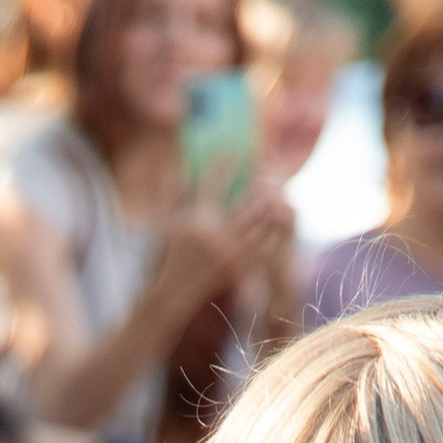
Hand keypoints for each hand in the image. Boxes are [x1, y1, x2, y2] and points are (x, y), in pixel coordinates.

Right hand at [150, 174, 291, 327]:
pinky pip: (265, 243)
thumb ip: (172, 190)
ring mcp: (231, 252)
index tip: (231, 151)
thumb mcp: (168, 219)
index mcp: (197, 221)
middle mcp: (216, 236)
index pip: (212, 186)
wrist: (177, 290)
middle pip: (249, 205)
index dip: (223, 166)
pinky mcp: (241, 265)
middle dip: (259, 187)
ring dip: (270, 206)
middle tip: (265, 173)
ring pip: (262, 224)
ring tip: (274, 192)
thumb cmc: (172, 250)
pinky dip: (272, 228)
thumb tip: (176, 162)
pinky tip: (275, 216)